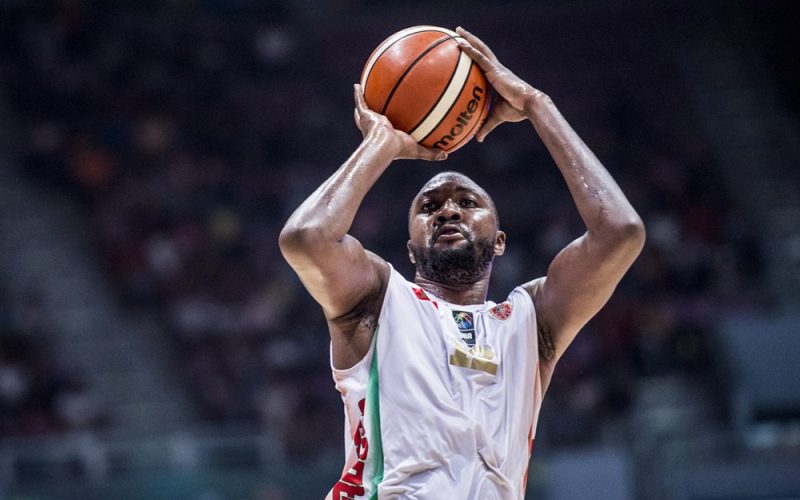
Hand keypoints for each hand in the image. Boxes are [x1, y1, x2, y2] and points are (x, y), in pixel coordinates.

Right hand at [353, 84, 446, 160]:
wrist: (384, 145)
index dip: (388, 126)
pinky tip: (356, 85)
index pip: (386, 130)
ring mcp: (368, 121)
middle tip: (374, 105)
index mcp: (386, 136)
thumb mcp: (418, 150)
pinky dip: (357, 94)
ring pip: (365, 110)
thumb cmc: (398, 149)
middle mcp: (375, 128)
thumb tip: (446, 155)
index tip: (390, 122)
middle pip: (373, 118)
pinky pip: (360, 102)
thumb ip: (430, 152)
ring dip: (363, 102)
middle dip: (372, 113)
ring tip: (362, 90)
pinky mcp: (365, 115)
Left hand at [455, 27, 544, 141]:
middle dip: (471, 40)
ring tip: (458, 30)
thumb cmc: (517, 110)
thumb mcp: (497, 118)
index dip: (476, 54)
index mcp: (497, 77)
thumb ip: (486, 126)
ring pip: (480, 49)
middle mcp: (496, 69)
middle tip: (459, 32)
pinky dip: (470, 50)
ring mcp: (496, 68)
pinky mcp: (495, 70)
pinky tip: (461, 44)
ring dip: (469, 39)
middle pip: (481, 50)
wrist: (530, 105)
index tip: (467, 47)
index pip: (484, 62)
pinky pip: (480, 58)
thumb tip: (478, 139)